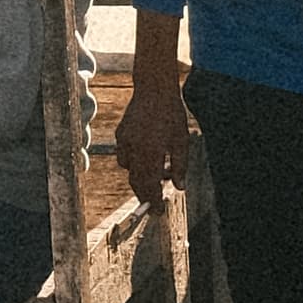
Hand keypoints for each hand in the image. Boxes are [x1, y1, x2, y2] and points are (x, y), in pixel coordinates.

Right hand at [112, 67, 194, 206]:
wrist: (154, 89)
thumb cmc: (172, 115)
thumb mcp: (181, 141)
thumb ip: (180, 166)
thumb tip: (179, 187)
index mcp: (152, 152)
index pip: (150, 185)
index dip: (153, 201)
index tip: (157, 213)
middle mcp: (135, 149)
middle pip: (136, 181)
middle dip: (145, 195)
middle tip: (154, 203)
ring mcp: (125, 142)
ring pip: (129, 170)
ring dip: (140, 178)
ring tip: (157, 176)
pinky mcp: (121, 134)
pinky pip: (124, 156)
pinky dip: (133, 162)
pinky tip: (146, 157)